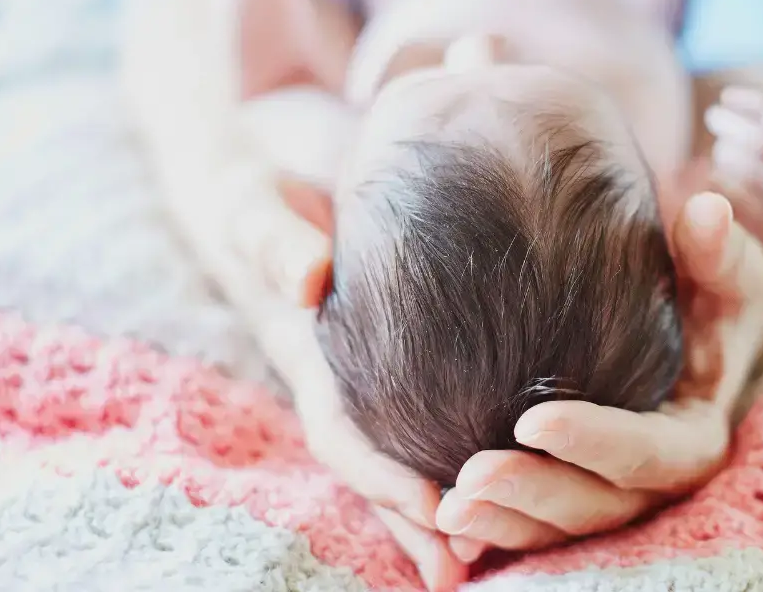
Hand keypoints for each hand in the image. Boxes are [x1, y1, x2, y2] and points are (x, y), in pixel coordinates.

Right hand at [267, 178, 468, 590]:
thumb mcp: (255, 211)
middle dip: (414, 521)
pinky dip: (456, 464)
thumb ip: (271, 238)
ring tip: (482, 557)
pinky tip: (507, 487)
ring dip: (436, 513)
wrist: (273, 205)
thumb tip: (306, 277)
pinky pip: (427, 427)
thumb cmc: (267, 206)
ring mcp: (366, 387)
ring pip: (403, 461)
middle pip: (375, 470)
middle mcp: (339, 387)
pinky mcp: (399, 373)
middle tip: (461, 567)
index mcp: (309, 360)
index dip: (379, 472)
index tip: (430, 504)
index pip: (341, 432)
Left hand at [434, 190, 762, 560]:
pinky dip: (489, 526)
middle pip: (596, 507)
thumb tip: (708, 208)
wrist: (669, 326)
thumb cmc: (696, 294)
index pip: (649, 455)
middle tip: (469, 478)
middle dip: (534, 495)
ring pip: (556, 529)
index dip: (596, 443)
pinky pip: (529, 527)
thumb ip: (717, 250)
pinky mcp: (568, 500)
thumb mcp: (719, 272)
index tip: (533, 419)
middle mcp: (651, 485)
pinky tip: (436, 513)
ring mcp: (608, 500)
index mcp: (692, 439)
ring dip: (502, 522)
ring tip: (444, 506)